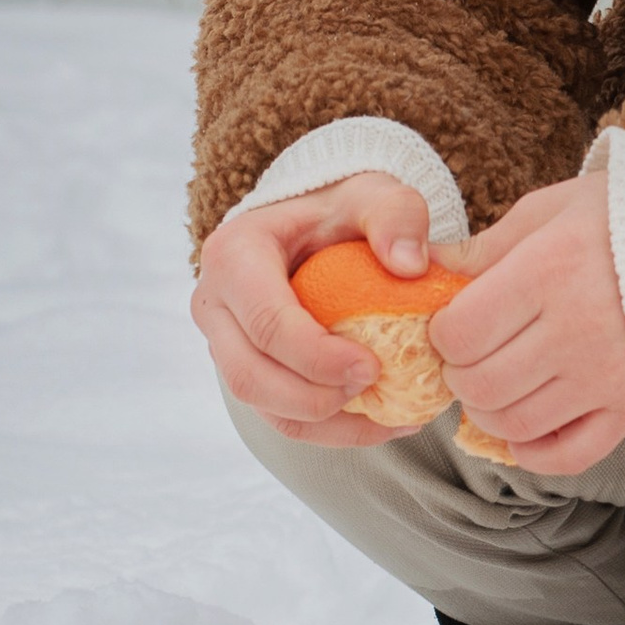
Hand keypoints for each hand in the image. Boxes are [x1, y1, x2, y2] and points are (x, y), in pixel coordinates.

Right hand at [190, 173, 446, 446]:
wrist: (314, 225)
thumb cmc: (341, 210)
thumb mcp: (372, 194)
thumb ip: (396, 215)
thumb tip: (410, 266)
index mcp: (234, 255)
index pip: (266, 321)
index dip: (317, 356)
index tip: (373, 366)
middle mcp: (214, 303)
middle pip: (250, 376)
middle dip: (315, 398)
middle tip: (377, 390)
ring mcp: (223, 342)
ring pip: (261, 406)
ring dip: (325, 424)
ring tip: (390, 417)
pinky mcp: (245, 368)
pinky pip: (279, 416)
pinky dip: (328, 430)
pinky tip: (382, 422)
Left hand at [431, 173, 624, 477]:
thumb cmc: (619, 219)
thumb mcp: (549, 211)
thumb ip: (485, 247)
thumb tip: (421, 268)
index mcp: (550, 271)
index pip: (461, 331)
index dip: (441, 334)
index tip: (453, 322)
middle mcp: (578, 330)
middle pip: (481, 383)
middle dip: (458, 374)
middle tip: (469, 356)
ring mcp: (608, 375)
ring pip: (514, 423)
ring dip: (487, 411)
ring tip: (495, 383)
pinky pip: (569, 454)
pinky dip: (534, 452)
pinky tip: (523, 430)